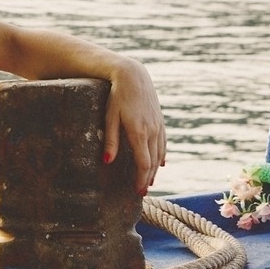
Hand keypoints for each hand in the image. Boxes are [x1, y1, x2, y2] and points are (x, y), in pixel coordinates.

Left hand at [104, 60, 165, 192]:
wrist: (133, 76)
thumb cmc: (116, 96)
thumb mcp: (109, 117)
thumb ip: (110, 140)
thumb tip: (107, 162)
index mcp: (138, 132)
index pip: (144, 163)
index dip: (141, 179)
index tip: (139, 192)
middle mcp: (152, 131)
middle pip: (153, 161)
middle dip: (148, 178)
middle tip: (142, 192)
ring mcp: (158, 125)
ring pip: (159, 153)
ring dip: (155, 169)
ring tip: (149, 181)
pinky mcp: (160, 120)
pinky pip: (163, 143)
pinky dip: (161, 155)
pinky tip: (160, 163)